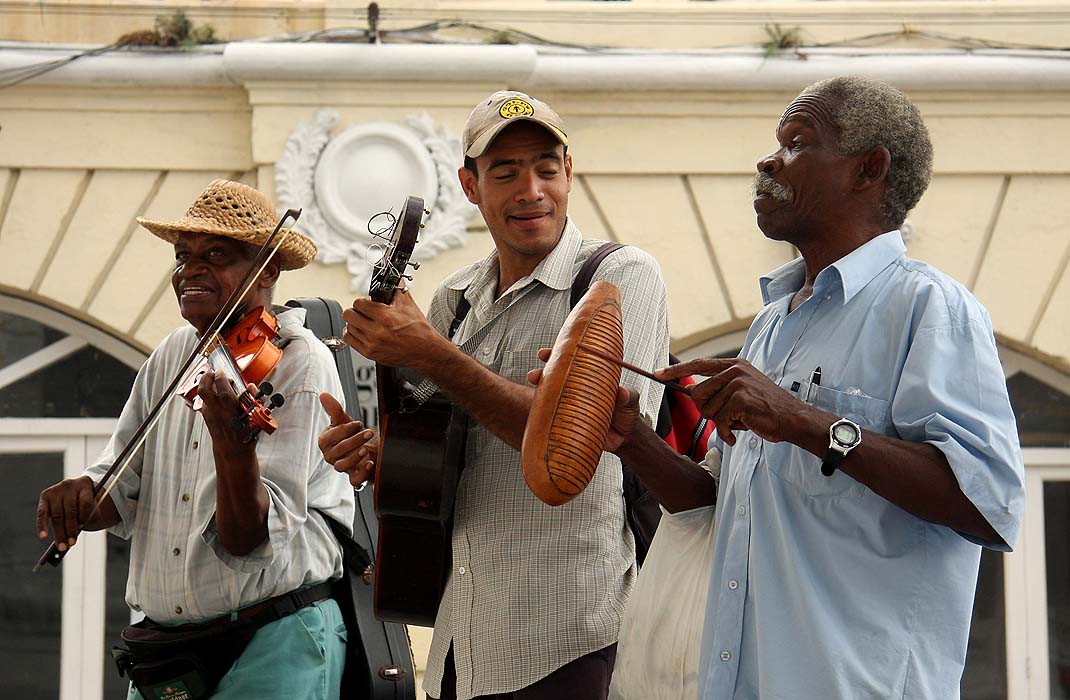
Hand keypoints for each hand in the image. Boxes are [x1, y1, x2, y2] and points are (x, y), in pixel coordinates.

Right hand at [36, 475, 95, 550]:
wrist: (77, 491)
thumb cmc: (86, 502)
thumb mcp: (92, 507)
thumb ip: (88, 518)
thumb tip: (75, 534)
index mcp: (85, 484)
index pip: (85, 503)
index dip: (84, 517)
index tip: (82, 528)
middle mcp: (70, 484)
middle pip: (70, 511)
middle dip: (70, 530)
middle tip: (71, 544)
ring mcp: (56, 489)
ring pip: (57, 515)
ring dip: (59, 532)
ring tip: (62, 546)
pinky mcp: (45, 496)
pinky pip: (42, 513)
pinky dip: (42, 525)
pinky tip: (43, 536)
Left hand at [197, 370, 257, 449]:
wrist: (233, 452)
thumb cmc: (246, 436)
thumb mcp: (255, 417)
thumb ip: (254, 400)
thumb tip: (251, 386)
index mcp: (232, 412)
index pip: (223, 390)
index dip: (221, 377)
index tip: (222, 371)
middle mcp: (218, 412)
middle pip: (204, 391)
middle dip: (206, 377)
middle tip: (212, 372)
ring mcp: (210, 415)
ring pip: (203, 396)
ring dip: (206, 385)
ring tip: (213, 380)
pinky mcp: (206, 418)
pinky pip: (205, 402)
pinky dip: (209, 395)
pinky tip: (216, 394)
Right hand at [318, 392, 377, 487]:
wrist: (366, 449)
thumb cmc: (351, 435)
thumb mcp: (344, 420)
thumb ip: (334, 409)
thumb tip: (324, 395)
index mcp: (326, 442)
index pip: (330, 437)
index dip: (344, 430)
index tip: (357, 423)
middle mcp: (331, 456)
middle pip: (337, 451)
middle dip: (354, 440)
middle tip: (368, 433)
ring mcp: (341, 467)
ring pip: (342, 466)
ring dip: (355, 456)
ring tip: (366, 449)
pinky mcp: (354, 476)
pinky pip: (354, 480)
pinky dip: (362, 473)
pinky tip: (369, 463)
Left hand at [341, 286, 444, 369]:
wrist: (425, 350)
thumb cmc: (419, 329)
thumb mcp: (409, 305)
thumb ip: (397, 288)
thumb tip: (391, 277)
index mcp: (386, 317)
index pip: (359, 303)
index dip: (362, 301)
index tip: (367, 303)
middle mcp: (377, 332)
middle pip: (349, 315)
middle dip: (355, 311)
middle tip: (362, 312)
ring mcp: (372, 344)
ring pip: (348, 328)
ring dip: (354, 323)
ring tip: (363, 322)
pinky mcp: (370, 353)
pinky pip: (349, 341)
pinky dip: (352, 334)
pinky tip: (360, 331)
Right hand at [527, 348, 642, 452]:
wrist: (626, 439)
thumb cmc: (627, 413)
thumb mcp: (631, 401)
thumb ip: (628, 396)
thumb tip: (621, 392)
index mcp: (587, 379)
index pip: (569, 363)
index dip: (555, 356)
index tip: (544, 354)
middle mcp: (574, 391)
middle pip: (553, 379)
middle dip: (540, 375)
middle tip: (534, 375)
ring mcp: (569, 408)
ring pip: (549, 399)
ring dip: (538, 396)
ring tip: (535, 397)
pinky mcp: (568, 426)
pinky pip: (553, 422)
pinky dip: (543, 420)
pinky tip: (537, 418)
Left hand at [657, 358, 815, 446]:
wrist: (792, 419)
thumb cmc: (765, 409)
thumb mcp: (741, 391)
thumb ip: (719, 389)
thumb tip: (691, 393)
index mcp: (734, 365)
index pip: (697, 364)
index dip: (675, 370)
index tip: (657, 374)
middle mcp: (735, 370)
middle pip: (697, 393)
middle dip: (706, 410)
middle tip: (725, 416)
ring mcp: (738, 383)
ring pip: (708, 409)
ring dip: (720, 422)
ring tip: (738, 421)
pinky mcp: (740, 399)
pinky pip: (719, 420)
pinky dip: (727, 431)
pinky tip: (741, 429)